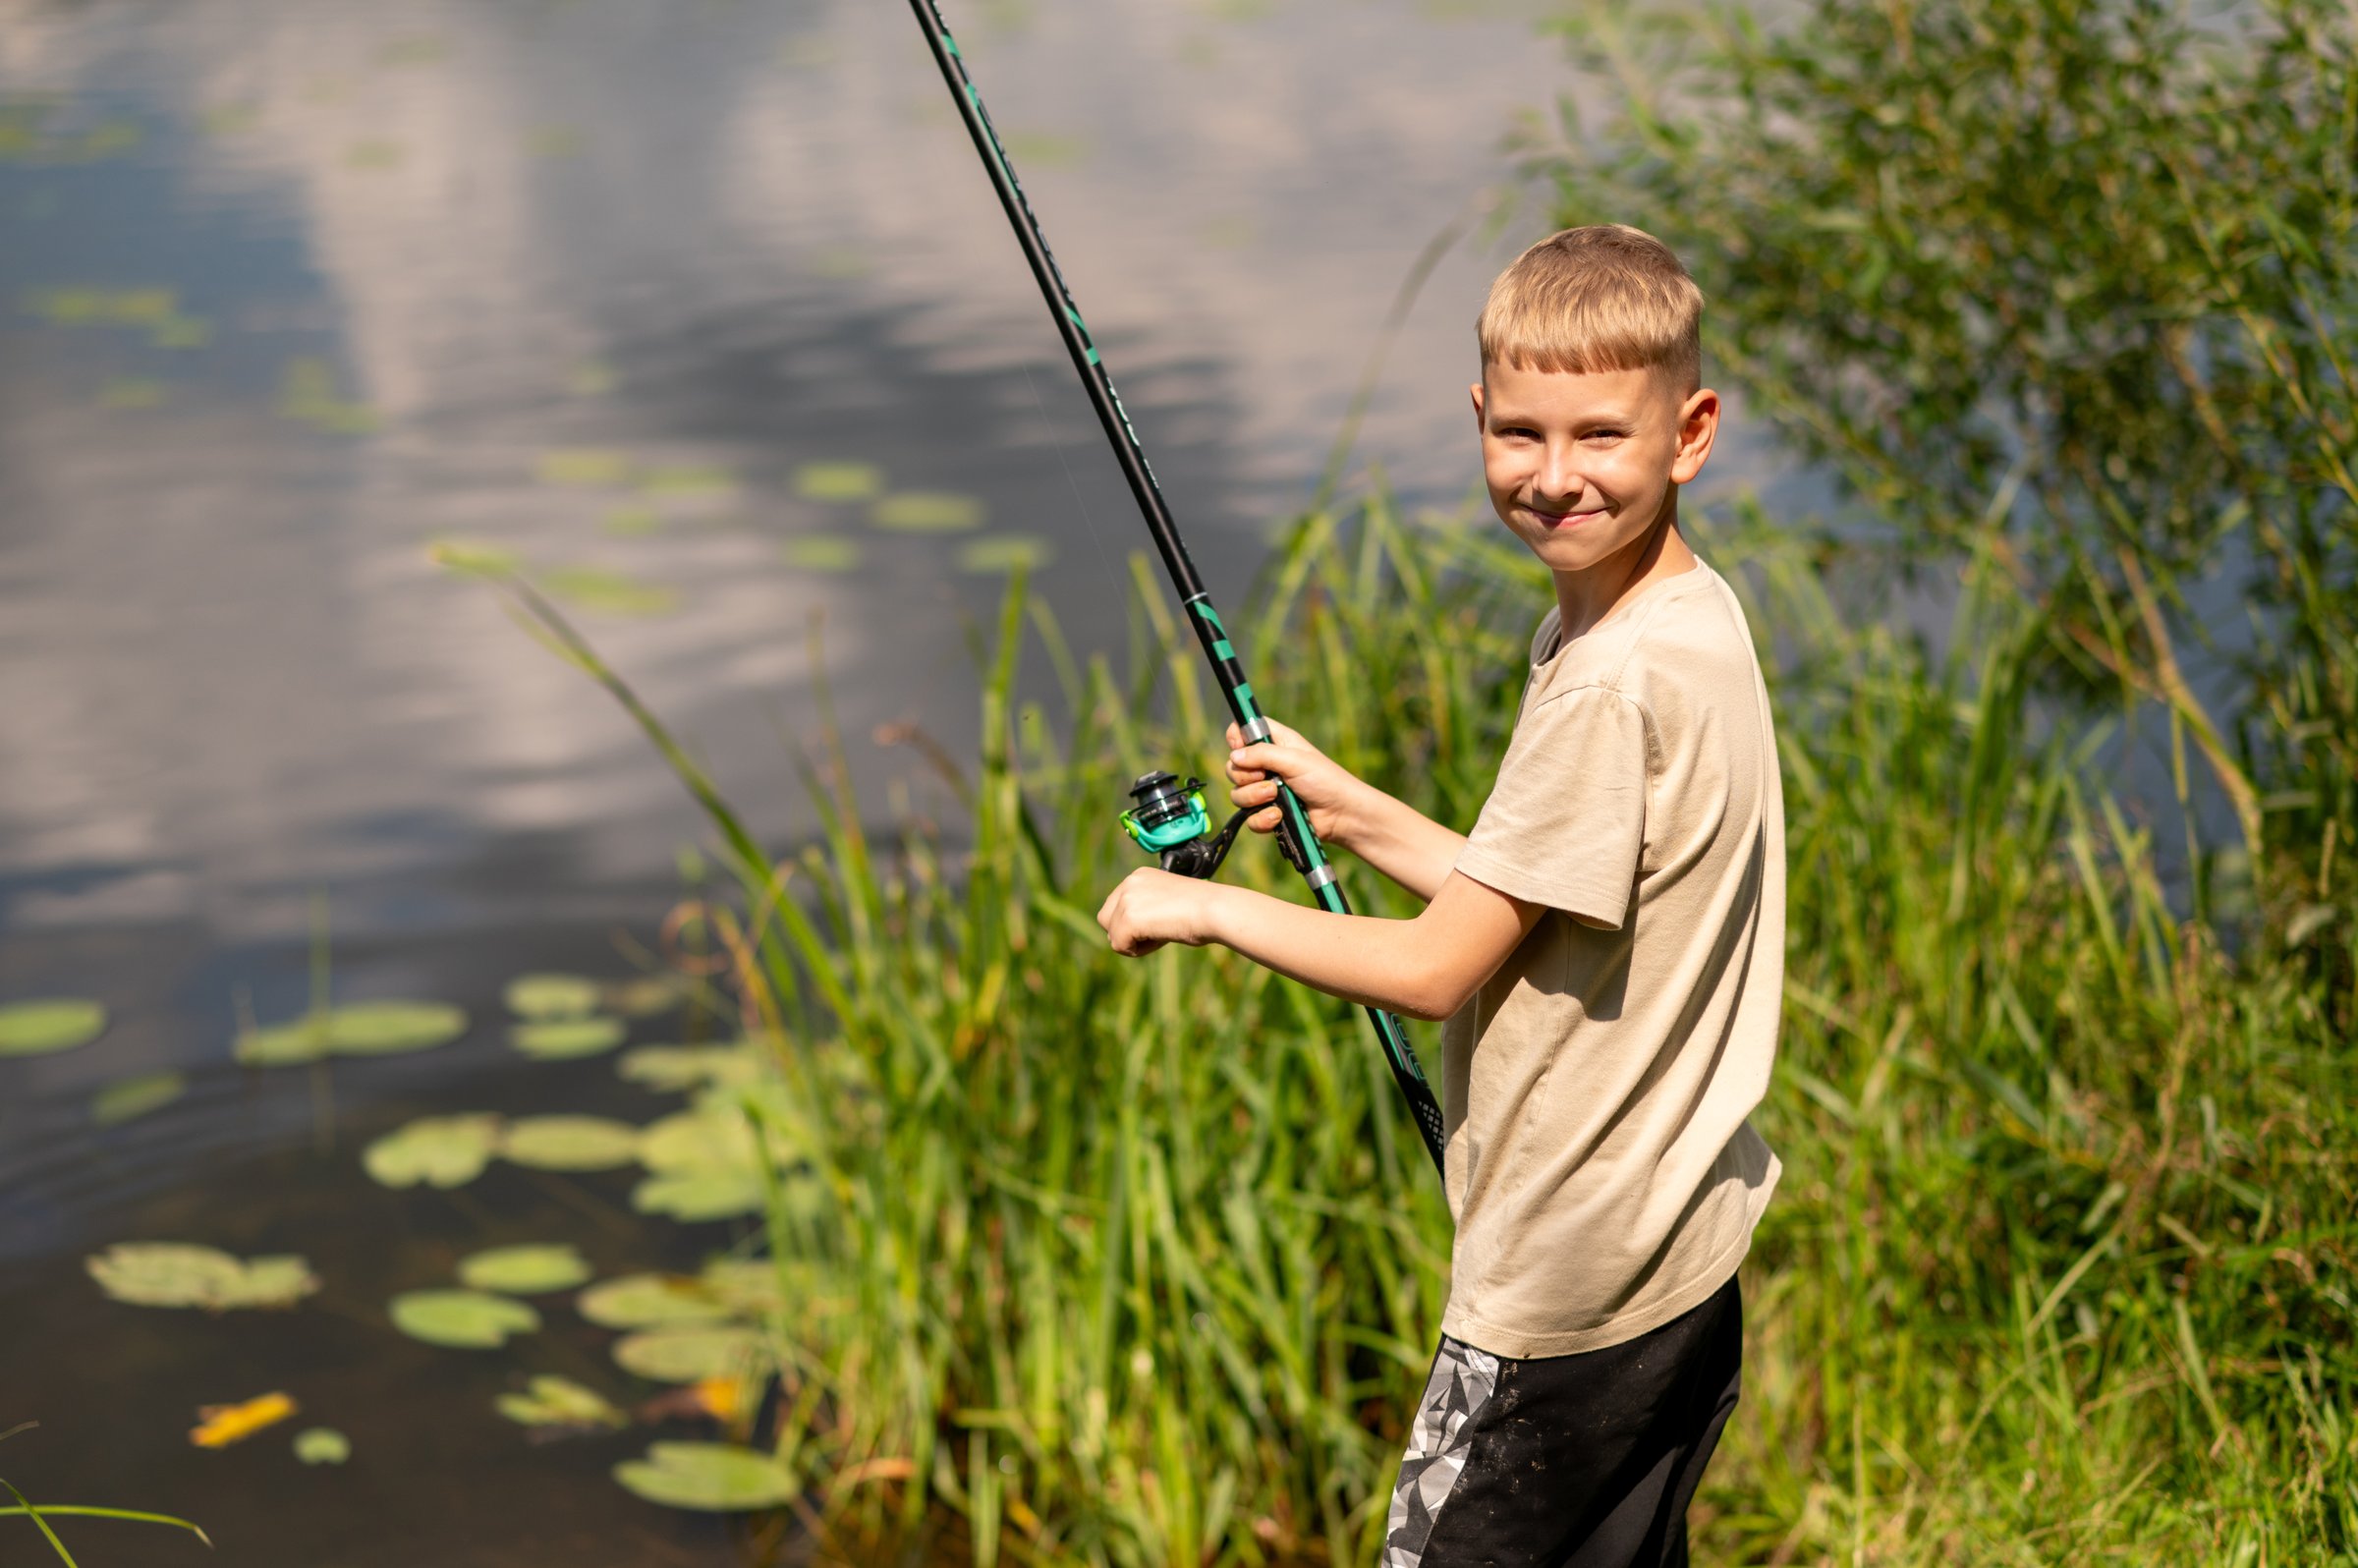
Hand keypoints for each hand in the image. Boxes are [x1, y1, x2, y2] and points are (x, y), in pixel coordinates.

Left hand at [1097, 867, 1223, 956]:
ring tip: (1162, 934)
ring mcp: (1126, 899)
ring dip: (1135, 943)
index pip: (1116, 906)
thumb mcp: (1167, 902)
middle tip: (1156, 933)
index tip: (1160, 922)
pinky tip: (1162, 938)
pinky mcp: (1127, 918)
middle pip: (1105, 919)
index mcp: (1139, 876)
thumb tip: (1127, 932)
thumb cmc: (1201, 910)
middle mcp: (1129, 883)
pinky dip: (1139, 951)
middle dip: (1126, 933)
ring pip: (1113, 935)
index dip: (1134, 923)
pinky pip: (1120, 946)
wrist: (1214, 909)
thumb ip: (1146, 910)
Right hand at [1223, 718, 1362, 846]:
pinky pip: (1249, 818)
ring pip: (1238, 794)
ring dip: (1254, 797)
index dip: (1236, 737)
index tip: (1238, 746)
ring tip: (1276, 797)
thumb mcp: (1294, 760)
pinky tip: (1279, 816)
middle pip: (1233, 766)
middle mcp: (1267, 765)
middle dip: (1245, 775)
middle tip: (1265, 777)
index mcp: (1275, 744)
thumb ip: (1262, 754)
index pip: (1243, 731)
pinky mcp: (1268, 813)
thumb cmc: (1326, 780)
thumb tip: (1234, 756)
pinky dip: (1262, 818)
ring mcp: (1265, 791)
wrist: (1341, 814)